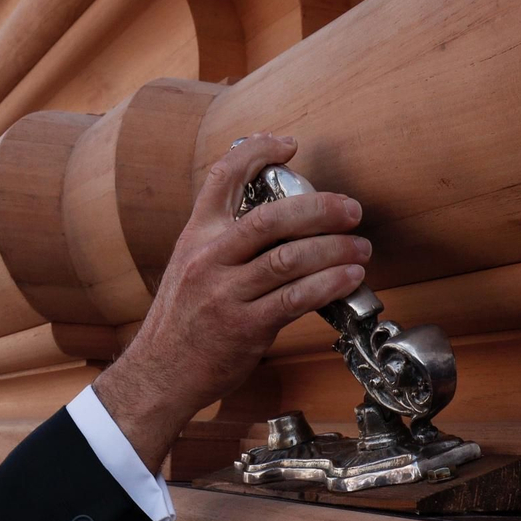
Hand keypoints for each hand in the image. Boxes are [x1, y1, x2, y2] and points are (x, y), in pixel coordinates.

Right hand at [93, 133, 368, 467]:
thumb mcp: (191, 267)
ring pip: (290, 258)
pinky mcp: (244, 327)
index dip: (258, 151)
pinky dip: (329, 285)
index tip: (289, 145)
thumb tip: (283, 222)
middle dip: (321, 208)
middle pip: (272, 216)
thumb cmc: (182, 322)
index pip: (223, 176)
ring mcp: (225, 293)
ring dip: (335, 249)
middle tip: (351, 210)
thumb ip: (227, 243)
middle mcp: (208, 258)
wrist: (160, 374)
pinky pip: (296, 298)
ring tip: (360, 249)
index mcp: (196, 236)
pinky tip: (348, 279)